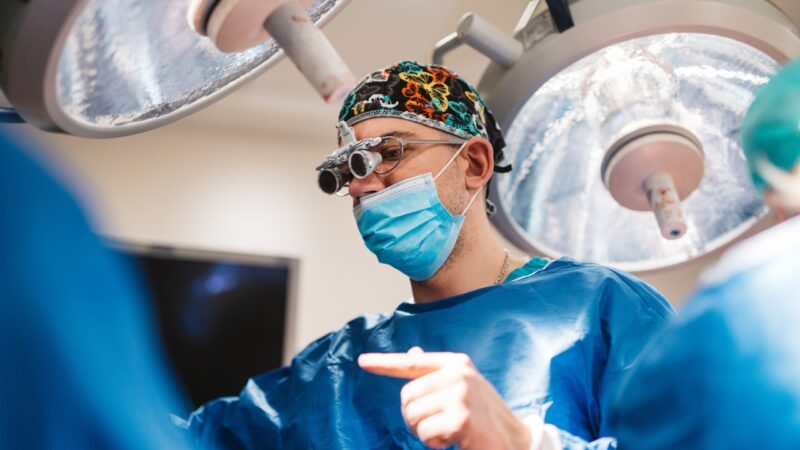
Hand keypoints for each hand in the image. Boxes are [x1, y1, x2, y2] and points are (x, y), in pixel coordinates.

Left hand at [358, 347, 530, 449]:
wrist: (516, 441)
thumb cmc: (484, 416)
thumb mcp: (463, 388)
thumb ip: (436, 373)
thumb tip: (413, 352)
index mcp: (457, 364)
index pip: (413, 362)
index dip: (385, 363)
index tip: (362, 362)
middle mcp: (458, 374)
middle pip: (406, 396)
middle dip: (414, 417)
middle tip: (438, 426)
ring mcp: (461, 395)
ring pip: (412, 415)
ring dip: (424, 432)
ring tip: (447, 433)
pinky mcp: (461, 418)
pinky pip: (425, 433)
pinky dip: (434, 443)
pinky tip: (453, 442)